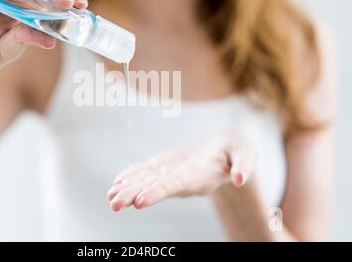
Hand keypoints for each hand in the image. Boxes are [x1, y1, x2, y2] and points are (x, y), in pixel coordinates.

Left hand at [107, 133, 256, 211]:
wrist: (226, 152)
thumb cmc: (238, 152)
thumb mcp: (245, 154)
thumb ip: (244, 166)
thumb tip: (239, 179)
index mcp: (200, 179)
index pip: (175, 188)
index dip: (157, 193)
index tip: (139, 202)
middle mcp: (182, 180)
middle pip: (155, 189)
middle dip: (135, 195)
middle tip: (115, 204)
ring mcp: (172, 174)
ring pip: (147, 182)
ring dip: (128, 189)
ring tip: (110, 197)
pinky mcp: (167, 166)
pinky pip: (146, 171)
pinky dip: (131, 175)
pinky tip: (117, 182)